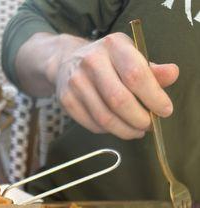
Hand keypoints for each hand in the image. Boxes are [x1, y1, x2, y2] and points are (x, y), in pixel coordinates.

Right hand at [52, 32, 178, 139]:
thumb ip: (151, 68)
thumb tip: (172, 75)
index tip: (164, 110)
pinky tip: (118, 126)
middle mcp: (91, 62)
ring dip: (125, 130)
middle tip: (149, 125)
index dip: (153, 97)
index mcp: (112, 46)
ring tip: (137, 131)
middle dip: (139, 119)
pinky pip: (92, 124)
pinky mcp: (66, 101)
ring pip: (104, 117)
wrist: (66, 61)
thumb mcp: (129, 55)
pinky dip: (109, 130)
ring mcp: (76, 83)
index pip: (135, 75)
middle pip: (119, 100)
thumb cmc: (105, 60)